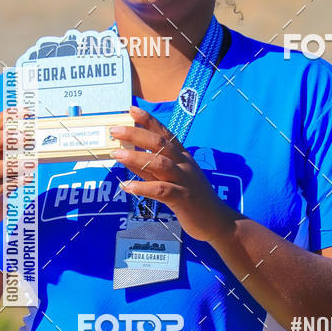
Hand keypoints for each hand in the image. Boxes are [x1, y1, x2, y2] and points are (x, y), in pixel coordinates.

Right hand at [0, 111, 35, 228]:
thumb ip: (10, 148)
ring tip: (31, 162)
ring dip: (13, 164)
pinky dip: (16, 182)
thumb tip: (34, 134)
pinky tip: (28, 178)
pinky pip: (1, 187)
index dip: (7, 118)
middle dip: (5, 138)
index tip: (25, 112)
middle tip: (26, 136)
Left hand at [109, 106, 234, 242]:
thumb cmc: (192, 199)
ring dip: (137, 157)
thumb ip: (149, 169)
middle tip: (116, 130)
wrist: (216, 221)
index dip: (148, 121)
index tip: (132, 110)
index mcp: (183, 157)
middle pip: (160, 144)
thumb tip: (126, 157)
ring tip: (117, 154)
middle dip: (137, 134)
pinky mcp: (183, 199)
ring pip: (160, 164)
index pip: (165, 134)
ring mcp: (185, 180)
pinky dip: (143, 187)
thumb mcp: (170, 179)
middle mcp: (184, 165)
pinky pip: (161, 190)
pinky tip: (127, 187)